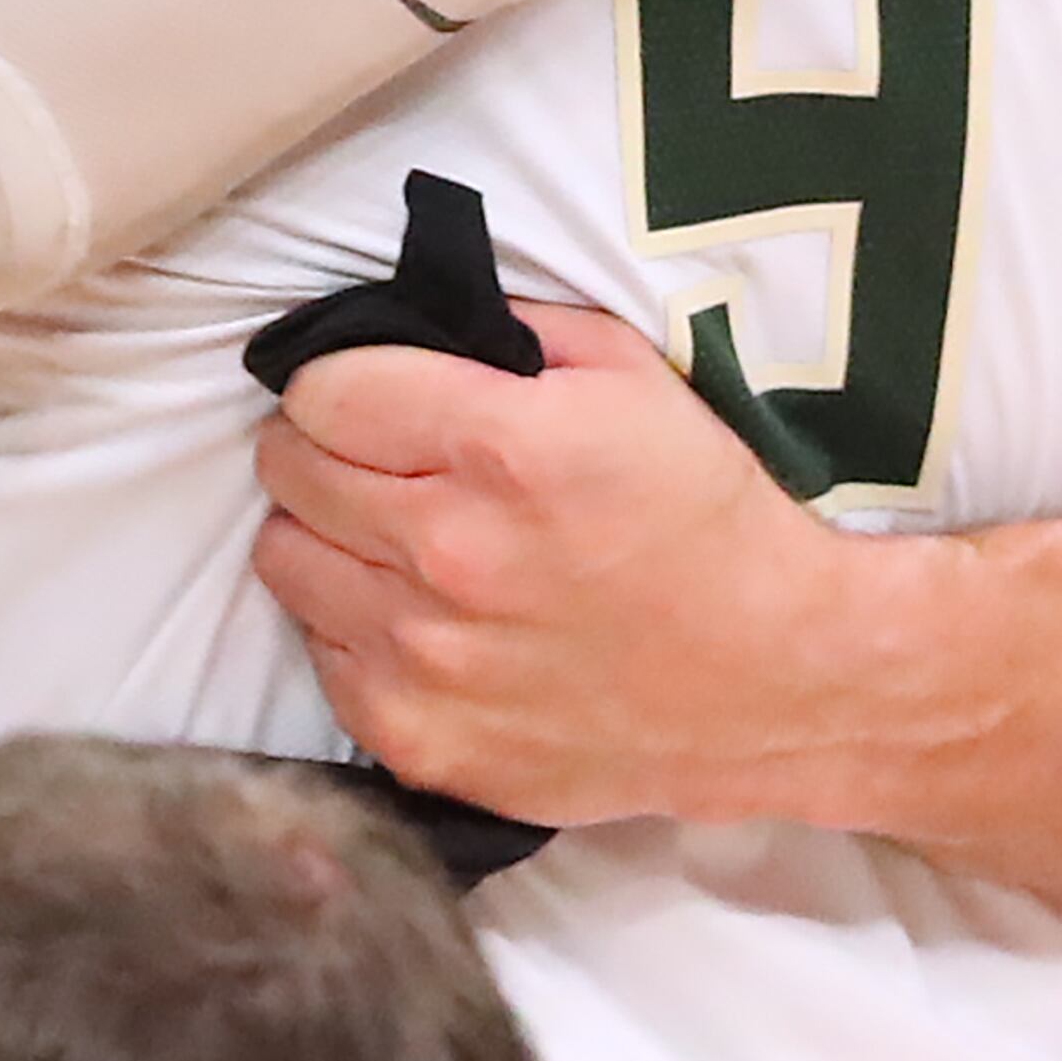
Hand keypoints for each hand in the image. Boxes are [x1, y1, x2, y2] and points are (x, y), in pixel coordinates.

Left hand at [252, 303, 859, 827]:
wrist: (776, 678)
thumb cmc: (705, 512)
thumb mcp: (630, 376)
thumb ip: (511, 330)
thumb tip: (411, 318)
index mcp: (499, 447)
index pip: (320, 389)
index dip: (340, 380)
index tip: (371, 393)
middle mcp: (446, 553)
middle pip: (287, 468)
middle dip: (324, 447)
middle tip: (378, 458)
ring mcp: (425, 661)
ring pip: (284, 559)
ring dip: (327, 536)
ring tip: (392, 538)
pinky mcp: (421, 742)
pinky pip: (321, 657)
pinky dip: (352, 628)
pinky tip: (420, 618)